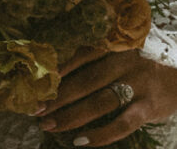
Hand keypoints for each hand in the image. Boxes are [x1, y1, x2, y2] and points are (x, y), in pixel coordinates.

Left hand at [35, 47, 176, 145]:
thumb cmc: (142, 60)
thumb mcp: (121, 48)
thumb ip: (97, 53)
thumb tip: (58, 67)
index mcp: (114, 44)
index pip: (80, 54)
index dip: (57, 69)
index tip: (36, 82)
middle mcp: (123, 61)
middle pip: (85, 80)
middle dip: (58, 96)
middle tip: (35, 108)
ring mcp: (137, 84)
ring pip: (99, 102)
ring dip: (71, 115)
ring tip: (50, 125)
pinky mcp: (148, 106)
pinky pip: (122, 124)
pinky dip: (101, 134)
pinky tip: (80, 141)